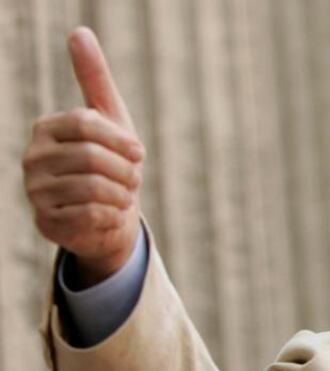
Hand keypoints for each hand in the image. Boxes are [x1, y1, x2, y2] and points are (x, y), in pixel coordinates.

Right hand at [23, 27, 144, 286]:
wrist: (109, 214)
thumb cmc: (112, 161)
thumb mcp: (110, 117)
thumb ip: (94, 77)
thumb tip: (79, 32)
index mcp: (48, 128)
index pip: (86, 124)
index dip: (121, 140)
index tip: (138, 153)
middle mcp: (34, 158)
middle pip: (92, 159)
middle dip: (126, 172)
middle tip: (133, 180)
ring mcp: (35, 191)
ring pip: (93, 189)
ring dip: (122, 195)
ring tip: (123, 197)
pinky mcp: (46, 222)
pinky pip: (91, 216)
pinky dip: (113, 216)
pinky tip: (112, 214)